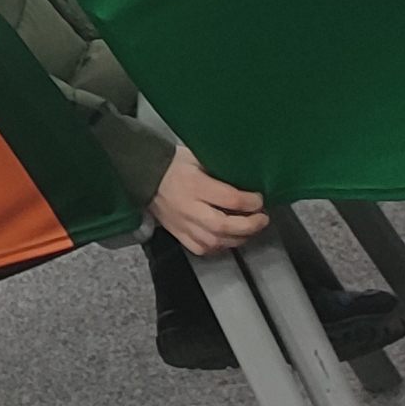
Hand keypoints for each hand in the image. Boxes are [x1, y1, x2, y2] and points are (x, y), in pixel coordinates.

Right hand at [145, 144, 265, 254]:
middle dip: (250, 225)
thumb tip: (246, 180)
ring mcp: (181, 223)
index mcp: (193, 184)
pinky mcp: (177, 233)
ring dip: (238, 238)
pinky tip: (227, 238)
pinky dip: (219, 247)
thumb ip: (221, 170)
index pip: (230, 199)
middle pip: (224, 225)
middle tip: (262, 219)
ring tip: (249, 229)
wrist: (142, 175)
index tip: (259, 199)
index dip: (251, 202)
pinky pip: (201, 248)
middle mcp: (187, 207)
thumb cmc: (172, 165)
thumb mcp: (198, 157)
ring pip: (215, 241)